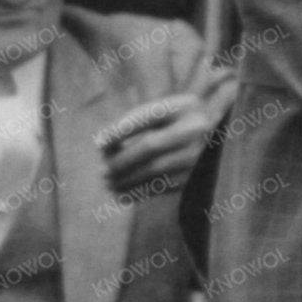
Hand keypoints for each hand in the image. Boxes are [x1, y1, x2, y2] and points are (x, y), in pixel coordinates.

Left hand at [96, 61, 232, 197]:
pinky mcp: (194, 174)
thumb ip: (128, 124)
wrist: (203, 135)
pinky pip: (163, 185)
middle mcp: (195, 129)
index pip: (148, 117)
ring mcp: (197, 152)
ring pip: (156, 169)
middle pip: (151, 146)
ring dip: (128, 179)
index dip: (122, 130)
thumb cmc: (167, 122)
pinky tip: (122, 195)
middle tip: (102, 171)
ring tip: (108, 184)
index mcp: (182, 107)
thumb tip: (102, 145)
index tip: (98, 144)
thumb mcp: (153, 114)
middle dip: (122, 160)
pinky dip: (140, 191)